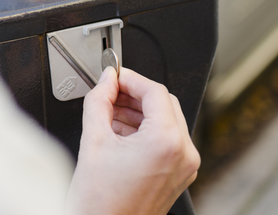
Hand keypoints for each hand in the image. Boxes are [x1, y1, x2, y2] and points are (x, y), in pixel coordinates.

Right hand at [67, 66, 199, 214]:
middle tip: (110, 92)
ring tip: (110, 114)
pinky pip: (167, 140)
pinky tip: (120, 133)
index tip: (113, 76)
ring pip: (166, 121)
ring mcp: (184, 166)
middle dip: (135, 95)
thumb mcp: (93, 141)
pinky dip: (146, 131)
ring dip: (139, 112)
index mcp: (166, 142)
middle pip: (164, 103)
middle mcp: (183, 153)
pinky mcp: (178, 175)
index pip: (155, 91)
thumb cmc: (101, 203)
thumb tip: (105, 82)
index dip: (130, 78)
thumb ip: (99, 101)